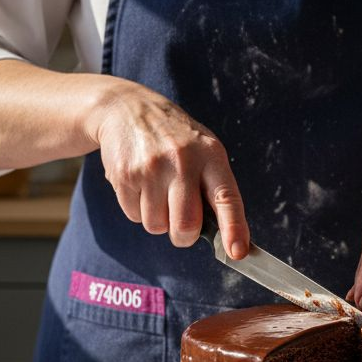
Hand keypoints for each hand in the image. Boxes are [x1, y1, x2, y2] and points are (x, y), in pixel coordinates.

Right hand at [85, 79, 248, 257]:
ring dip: (158, 219)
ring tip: (158, 190)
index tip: (237, 252)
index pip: (226, 197)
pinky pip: (134, 217)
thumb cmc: (176, 139)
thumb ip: (214, 188)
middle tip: (182, 225)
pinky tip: (141, 184)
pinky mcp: (125, 176)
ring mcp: (151, 168)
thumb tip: (225, 238)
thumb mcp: (204, 150)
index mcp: (210, 155)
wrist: (128, 108)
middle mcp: (182, 160)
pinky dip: (138, 209)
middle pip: (186, 225)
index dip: (234, 228)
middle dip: (184, 235)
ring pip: (157, 226)